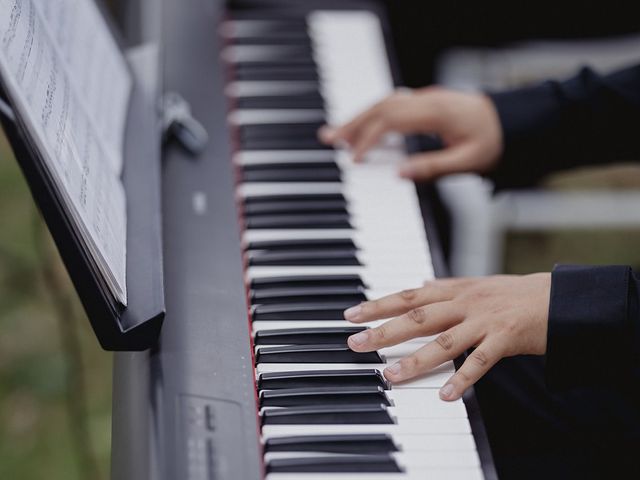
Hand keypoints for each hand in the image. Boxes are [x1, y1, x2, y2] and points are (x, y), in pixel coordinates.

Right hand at [318, 87, 503, 180]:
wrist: (515, 121)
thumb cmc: (494, 141)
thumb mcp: (469, 161)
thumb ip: (433, 167)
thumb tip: (398, 174)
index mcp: (437, 113)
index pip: (391, 120)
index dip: (369, 138)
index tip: (354, 158)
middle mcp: (428, 100)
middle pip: (380, 106)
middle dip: (352, 123)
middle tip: (328, 139)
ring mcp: (427, 99)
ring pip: (384, 102)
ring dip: (359, 117)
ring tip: (336, 134)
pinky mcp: (427, 103)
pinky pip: (392, 104)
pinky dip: (373, 116)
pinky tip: (363, 128)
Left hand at [344, 274, 550, 400]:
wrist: (561, 296)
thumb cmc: (516, 294)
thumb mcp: (478, 285)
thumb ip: (448, 287)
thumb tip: (422, 283)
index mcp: (456, 289)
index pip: (408, 295)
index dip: (379, 304)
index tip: (352, 314)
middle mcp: (465, 302)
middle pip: (417, 316)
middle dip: (384, 330)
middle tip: (356, 343)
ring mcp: (485, 320)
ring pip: (443, 341)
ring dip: (415, 359)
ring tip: (390, 375)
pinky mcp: (506, 338)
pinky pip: (480, 361)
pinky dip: (462, 378)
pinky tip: (446, 395)